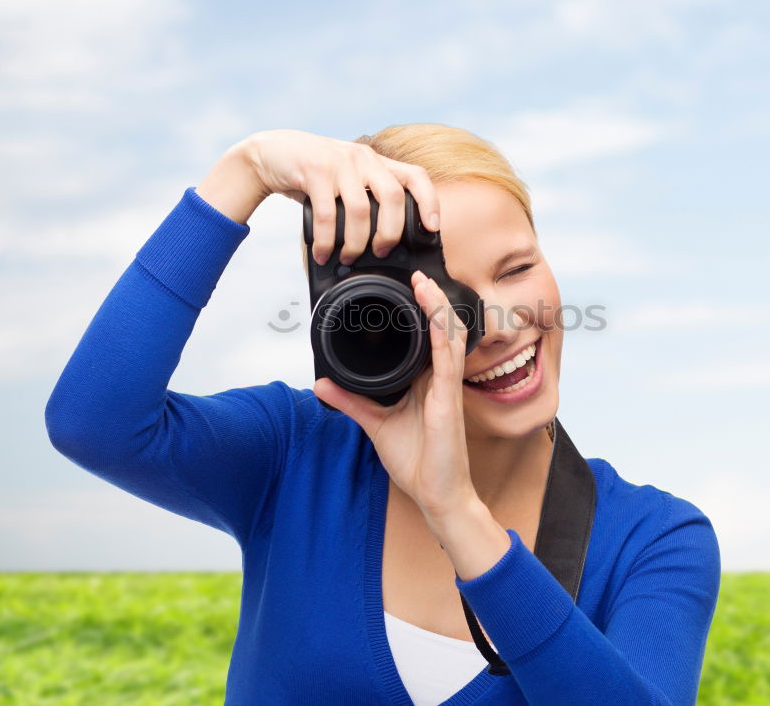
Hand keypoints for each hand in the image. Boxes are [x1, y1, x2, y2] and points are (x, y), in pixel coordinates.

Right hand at [245, 129, 439, 264]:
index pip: (416, 176)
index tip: (433, 228)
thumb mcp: (347, 178)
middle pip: (394, 198)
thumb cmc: (313, 174)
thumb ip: (367, 197)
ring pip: (361, 210)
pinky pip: (327, 214)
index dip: (430, 202)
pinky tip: (322, 252)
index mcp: (376, 162)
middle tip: (381, 252)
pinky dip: (326, 240)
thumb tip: (387, 239)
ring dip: (356, 242)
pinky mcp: (314, 170)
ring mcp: (340, 162)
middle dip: (391, 233)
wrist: (271, 153)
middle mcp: (363, 158)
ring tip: (347, 258)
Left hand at [312, 269, 476, 518]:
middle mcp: (439, 379)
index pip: (428, 337)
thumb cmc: (418, 462)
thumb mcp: (375, 425)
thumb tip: (321, 385)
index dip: (423, 311)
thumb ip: (351, 401)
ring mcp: (446, 387)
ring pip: (448, 336)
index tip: (409, 288)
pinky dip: (442, 334)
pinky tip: (436, 316)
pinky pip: (447, 360)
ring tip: (425, 283)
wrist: (437, 495)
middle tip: (417, 275)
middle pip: (441, 329)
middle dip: (432, 299)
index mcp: (426, 382)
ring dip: (437, 307)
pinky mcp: (449, 399)